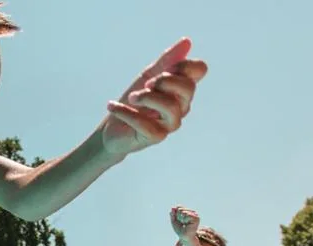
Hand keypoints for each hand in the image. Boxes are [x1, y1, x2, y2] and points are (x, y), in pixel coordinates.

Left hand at [101, 37, 207, 156]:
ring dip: (146, 97)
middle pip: (188, 88)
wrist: (113, 126)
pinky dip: (126, 113)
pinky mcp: (156, 137)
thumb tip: (187, 42)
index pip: (199, 70)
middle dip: (164, 80)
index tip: (164, 68)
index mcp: (181, 88)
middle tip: (146, 84)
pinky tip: (113, 107)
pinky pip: (146, 124)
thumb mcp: (148, 75)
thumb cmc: (134, 101)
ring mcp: (170, 123)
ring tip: (132, 97)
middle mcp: (181, 106)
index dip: (184, 64)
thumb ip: (166, 61)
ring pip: (171, 107)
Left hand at [170, 206, 198, 237]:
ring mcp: (195, 214)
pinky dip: (185, 220)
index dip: (176, 214)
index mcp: (188, 211)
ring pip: (183, 212)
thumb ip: (173, 214)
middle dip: (178, 217)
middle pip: (180, 209)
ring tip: (185, 224)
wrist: (184, 237)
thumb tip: (172, 207)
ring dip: (181, 219)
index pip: (178, 207)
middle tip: (182, 223)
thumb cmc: (180, 230)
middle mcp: (192, 212)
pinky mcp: (197, 218)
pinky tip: (187, 224)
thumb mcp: (174, 221)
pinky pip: (187, 215)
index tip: (179, 221)